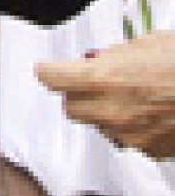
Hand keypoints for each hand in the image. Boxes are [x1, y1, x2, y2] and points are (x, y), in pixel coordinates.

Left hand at [36, 33, 174, 158]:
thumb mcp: (147, 44)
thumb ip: (116, 56)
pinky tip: (149, 111)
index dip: (47, 71)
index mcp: (108, 77)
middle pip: (70, 109)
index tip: (45, 69)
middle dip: (75, 94)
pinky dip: (128, 126)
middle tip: (87, 81)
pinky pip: (125, 138)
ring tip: (130, 93)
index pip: (55, 79)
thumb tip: (95, 60)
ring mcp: (131, 135)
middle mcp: (114, 110)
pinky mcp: (149, 151)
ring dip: (102, 110)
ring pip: (98, 125)